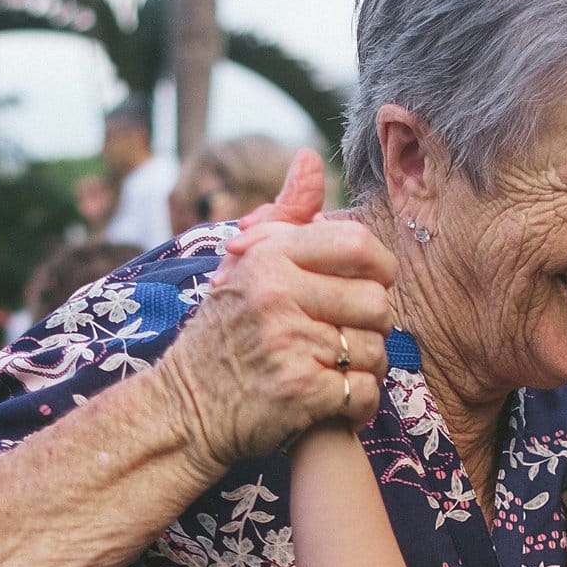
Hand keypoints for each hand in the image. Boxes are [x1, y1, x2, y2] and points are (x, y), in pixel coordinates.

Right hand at [158, 149, 395, 473]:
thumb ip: (285, 214)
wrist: (185, 408)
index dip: (381, 268)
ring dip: (366, 368)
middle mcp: (277, 294)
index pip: (358, 245)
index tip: (373, 286)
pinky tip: (339, 403)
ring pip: (373, 349)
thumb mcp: (244, 265)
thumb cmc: (224, 333)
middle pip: (375, 302)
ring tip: (340, 371)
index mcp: (270, 256)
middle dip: (373, 327)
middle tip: (351, 339)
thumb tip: (310, 158)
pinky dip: (358, 405)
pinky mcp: (299, 391)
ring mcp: (288, 343)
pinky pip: (363, 391)